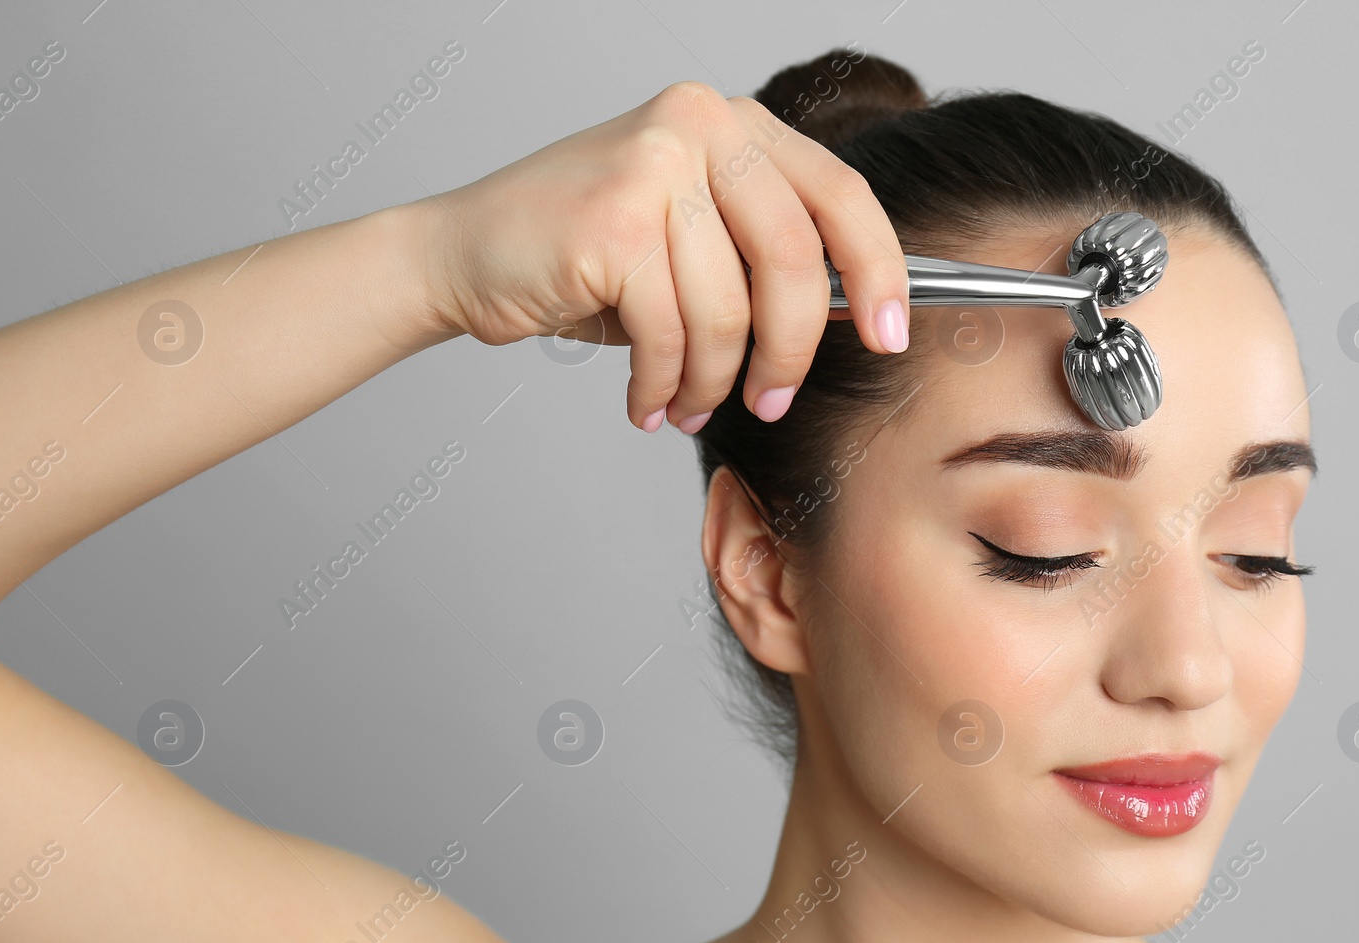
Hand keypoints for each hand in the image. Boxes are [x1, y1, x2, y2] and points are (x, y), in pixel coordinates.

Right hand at [421, 80, 910, 430]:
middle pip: (794, 260)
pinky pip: (672, 335)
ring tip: (687, 403)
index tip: (891, 336)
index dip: (881, 271)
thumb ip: (762, 252)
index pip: (841, 195)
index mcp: (733, 122)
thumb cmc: (585, 254)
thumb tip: (851, 312)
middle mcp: (698, 126)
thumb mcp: (693, 235)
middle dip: (790, 352)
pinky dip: (664, 385)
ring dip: (712, 382)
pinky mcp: (614, 221)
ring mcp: (654, 166)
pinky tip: (647, 400)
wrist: (467, 252)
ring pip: (730, 311)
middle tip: (770, 402)